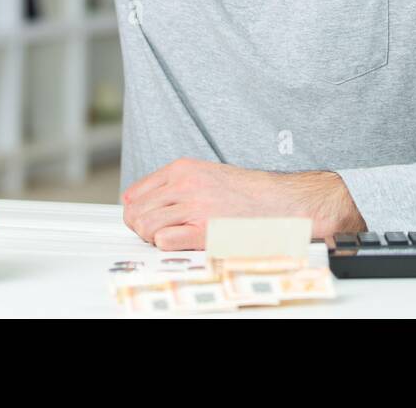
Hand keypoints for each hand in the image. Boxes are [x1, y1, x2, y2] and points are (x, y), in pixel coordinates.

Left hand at [121, 158, 365, 250]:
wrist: (281, 203)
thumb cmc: (247, 194)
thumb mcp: (205, 176)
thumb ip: (174, 186)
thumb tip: (138, 201)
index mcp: (183, 170)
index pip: (135, 194)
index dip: (136, 212)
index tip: (144, 222)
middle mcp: (185, 185)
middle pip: (136, 212)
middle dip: (140, 228)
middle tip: (157, 235)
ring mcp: (194, 207)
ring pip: (144, 226)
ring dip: (151, 238)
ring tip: (170, 240)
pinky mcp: (204, 230)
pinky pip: (164, 239)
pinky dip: (164, 245)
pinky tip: (179, 244)